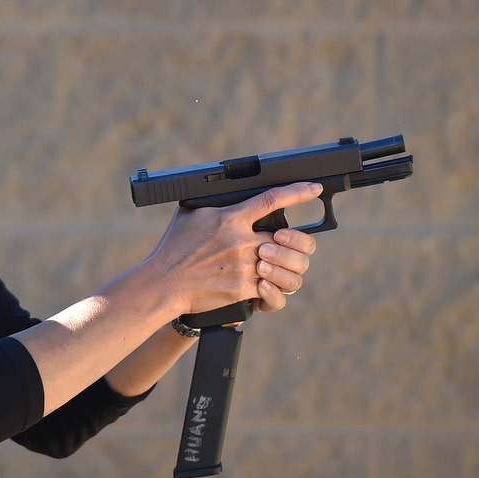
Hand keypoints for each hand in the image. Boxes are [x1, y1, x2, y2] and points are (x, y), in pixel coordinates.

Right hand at [148, 181, 320, 316]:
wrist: (164, 283)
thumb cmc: (173, 247)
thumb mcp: (190, 215)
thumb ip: (214, 204)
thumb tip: (225, 193)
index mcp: (230, 218)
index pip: (271, 199)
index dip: (297, 192)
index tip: (314, 189)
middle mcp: (241, 241)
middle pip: (289, 238)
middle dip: (298, 242)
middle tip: (293, 244)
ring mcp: (244, 266)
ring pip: (287, 267)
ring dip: (289, 267)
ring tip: (280, 267)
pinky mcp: (243, 288)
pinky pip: (272, 289)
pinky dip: (271, 288)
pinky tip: (264, 285)